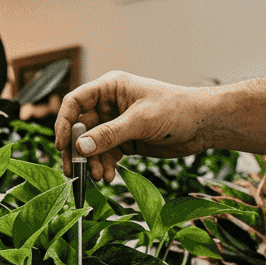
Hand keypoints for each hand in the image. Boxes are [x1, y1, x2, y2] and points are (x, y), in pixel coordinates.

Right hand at [54, 71, 210, 181]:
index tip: (61, 145)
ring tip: (98, 176)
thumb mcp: (140, 121)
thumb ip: (109, 134)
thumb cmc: (176, 110)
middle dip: (77, 150)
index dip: (64, 123)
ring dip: (91, 162)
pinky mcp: (125, 141)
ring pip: (91, 144)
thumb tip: (79, 147)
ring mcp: (116, 123)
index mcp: (110, 88)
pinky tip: (108, 176)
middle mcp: (109, 104)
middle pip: (80, 127)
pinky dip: (104, 166)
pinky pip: (106, 154)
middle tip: (73, 170)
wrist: (203, 124)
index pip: (75, 102)